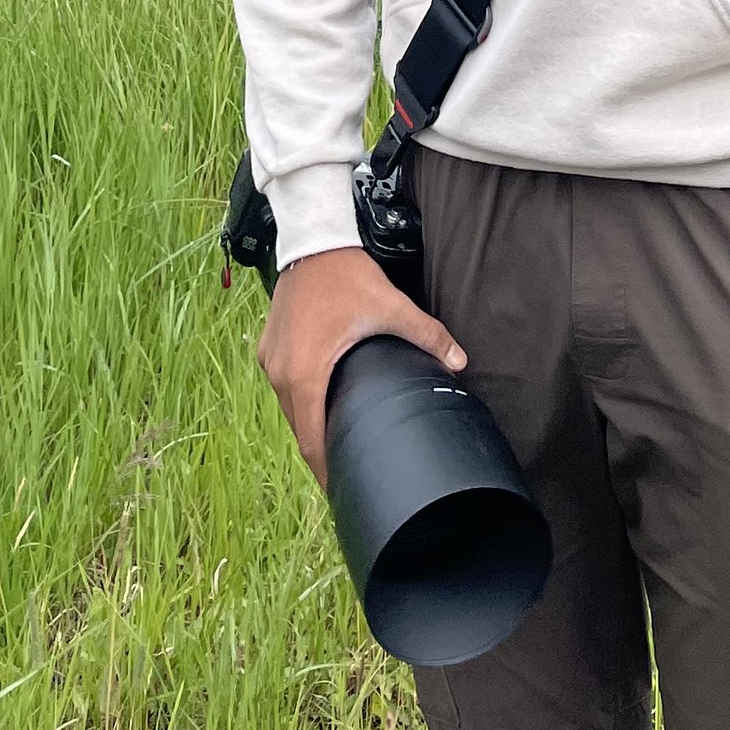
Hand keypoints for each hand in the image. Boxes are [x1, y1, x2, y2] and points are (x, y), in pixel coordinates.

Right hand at [257, 247, 467, 481]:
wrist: (312, 239)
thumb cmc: (347, 275)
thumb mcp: (389, 306)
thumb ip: (427, 335)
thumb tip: (460, 362)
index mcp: (305, 374)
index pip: (311, 440)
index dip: (326, 470)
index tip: (343, 491)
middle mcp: (280, 373)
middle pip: (299, 429)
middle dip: (321, 452)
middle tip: (347, 471)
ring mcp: (270, 360)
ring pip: (290, 409)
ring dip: (310, 426)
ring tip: (336, 443)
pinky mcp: (269, 347)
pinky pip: (284, 386)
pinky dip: (301, 400)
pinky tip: (321, 404)